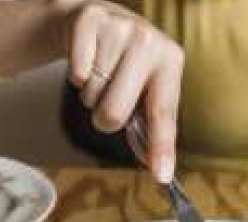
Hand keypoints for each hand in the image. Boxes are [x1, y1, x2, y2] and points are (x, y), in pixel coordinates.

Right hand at [57, 0, 183, 182]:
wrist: (99, 20)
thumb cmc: (128, 65)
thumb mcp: (149, 87)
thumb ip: (153, 126)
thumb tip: (158, 169)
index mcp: (171, 61)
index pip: (164, 115)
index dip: (161, 148)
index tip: (161, 175)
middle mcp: (149, 42)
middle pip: (116, 113)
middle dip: (106, 118)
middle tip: (110, 100)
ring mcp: (119, 28)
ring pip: (92, 96)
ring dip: (92, 94)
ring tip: (102, 73)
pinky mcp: (89, 20)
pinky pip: (76, 74)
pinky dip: (77, 76)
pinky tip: (88, 61)